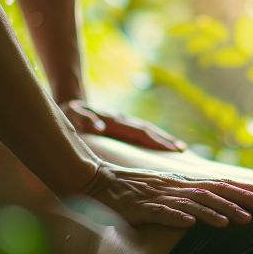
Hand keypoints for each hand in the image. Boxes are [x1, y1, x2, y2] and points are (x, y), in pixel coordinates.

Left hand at [60, 100, 186, 151]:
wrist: (70, 102)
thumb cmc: (70, 112)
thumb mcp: (72, 114)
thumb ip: (84, 118)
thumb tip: (99, 127)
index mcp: (114, 121)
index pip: (139, 132)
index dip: (155, 141)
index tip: (171, 148)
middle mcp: (122, 121)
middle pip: (148, 131)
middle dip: (165, 140)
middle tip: (183, 151)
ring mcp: (123, 123)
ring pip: (148, 131)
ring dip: (164, 139)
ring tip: (181, 149)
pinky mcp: (122, 127)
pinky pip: (142, 134)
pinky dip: (155, 139)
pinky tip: (164, 147)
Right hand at [81, 162, 252, 227]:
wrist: (98, 181)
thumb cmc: (134, 189)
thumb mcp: (167, 191)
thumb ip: (190, 198)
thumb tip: (218, 208)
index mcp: (185, 183)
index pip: (224, 184)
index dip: (250, 190)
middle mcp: (178, 186)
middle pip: (217, 191)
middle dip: (245, 199)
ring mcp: (160, 196)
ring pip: (195, 202)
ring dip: (219, 211)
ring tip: (242, 221)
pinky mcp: (141, 207)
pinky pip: (161, 212)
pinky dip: (177, 216)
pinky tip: (192, 224)